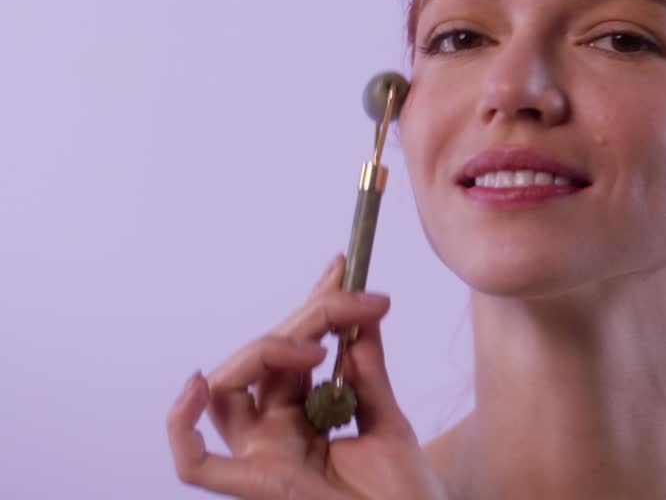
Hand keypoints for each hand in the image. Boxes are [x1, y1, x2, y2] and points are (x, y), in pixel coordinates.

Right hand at [166, 254, 446, 498]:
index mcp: (304, 416)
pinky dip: (183, 425)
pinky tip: (198, 386)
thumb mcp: (389, 422)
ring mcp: (262, 457)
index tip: (344, 266)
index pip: (295, 349)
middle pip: (264, 360)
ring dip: (264, 350)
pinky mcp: (257, 487)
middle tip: (357, 301)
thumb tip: (361, 318)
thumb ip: (368, 374)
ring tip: (315, 344)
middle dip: (308, 318)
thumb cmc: (404, 494)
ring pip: (229, 390)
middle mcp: (275, 433)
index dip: (315, 305)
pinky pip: (195, 464)